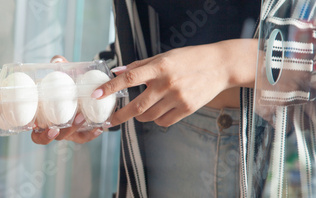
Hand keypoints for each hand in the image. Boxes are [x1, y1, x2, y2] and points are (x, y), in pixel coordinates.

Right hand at [31, 55, 103, 144]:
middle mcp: (55, 129)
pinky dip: (92, 134)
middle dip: (55, 134)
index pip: (37, 135)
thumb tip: (57, 61)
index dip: (38, 134)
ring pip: (69, 137)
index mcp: (44, 120)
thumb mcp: (62, 73)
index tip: (38, 127)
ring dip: (74, 129)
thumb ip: (58, 65)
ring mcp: (69, 132)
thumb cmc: (66, 83)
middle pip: (53, 138)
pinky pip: (86, 136)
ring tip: (81, 117)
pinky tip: (99, 128)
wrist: (84, 87)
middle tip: (58, 126)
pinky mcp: (82, 132)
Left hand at [93, 39, 256, 126]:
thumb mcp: (163, 56)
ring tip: (140, 110)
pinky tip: (158, 111)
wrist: (220, 66)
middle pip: (137, 106)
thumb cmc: (188, 59)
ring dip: (139, 116)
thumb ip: (140, 66)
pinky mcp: (188, 109)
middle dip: (120, 116)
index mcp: (159, 67)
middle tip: (110, 121)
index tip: (96, 94)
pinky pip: (164, 121)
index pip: (129, 78)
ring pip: (149, 116)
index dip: (110, 87)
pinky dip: (156, 119)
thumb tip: (116, 72)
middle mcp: (168, 83)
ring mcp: (178, 98)